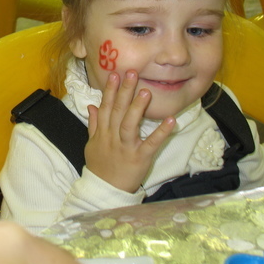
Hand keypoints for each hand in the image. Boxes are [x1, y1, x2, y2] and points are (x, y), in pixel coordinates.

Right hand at [85, 70, 175, 192]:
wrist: (105, 190)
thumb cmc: (99, 166)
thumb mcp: (92, 144)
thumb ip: (93, 124)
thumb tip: (92, 106)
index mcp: (103, 132)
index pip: (106, 107)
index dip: (110, 90)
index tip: (114, 74)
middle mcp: (113, 137)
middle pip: (118, 111)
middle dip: (124, 91)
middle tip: (132, 72)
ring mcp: (126, 147)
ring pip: (130, 125)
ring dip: (138, 108)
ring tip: (146, 91)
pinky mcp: (140, 158)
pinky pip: (151, 143)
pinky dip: (161, 132)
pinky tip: (171, 120)